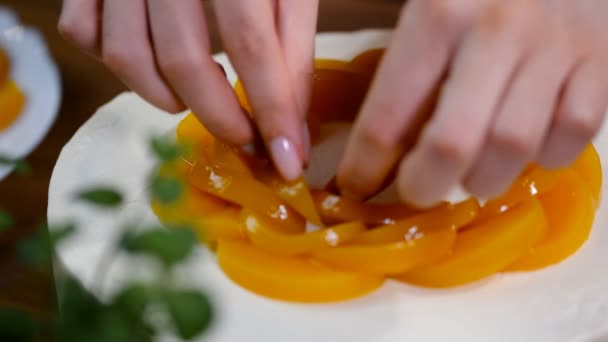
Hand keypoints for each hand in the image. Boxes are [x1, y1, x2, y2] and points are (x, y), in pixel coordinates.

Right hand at [58, 0, 317, 180]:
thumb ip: (294, 44)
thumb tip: (293, 124)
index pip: (253, 44)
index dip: (273, 110)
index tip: (288, 162)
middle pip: (185, 59)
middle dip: (222, 118)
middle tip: (249, 141)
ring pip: (127, 57)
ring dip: (168, 99)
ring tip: (203, 100)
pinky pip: (84, 34)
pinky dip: (121, 67)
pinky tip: (157, 67)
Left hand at [338, 0, 607, 205]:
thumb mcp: (427, 5)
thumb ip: (401, 66)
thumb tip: (376, 148)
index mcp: (439, 12)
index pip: (388, 116)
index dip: (364, 166)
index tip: (355, 187)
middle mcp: (498, 29)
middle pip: (453, 144)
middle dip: (424, 184)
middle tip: (416, 190)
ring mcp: (555, 45)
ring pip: (514, 146)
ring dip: (484, 177)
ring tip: (469, 174)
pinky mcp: (601, 59)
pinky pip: (574, 133)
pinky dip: (546, 155)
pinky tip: (525, 147)